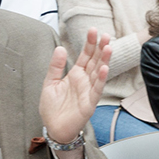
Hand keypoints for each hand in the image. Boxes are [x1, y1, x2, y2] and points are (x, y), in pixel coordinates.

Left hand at [37, 28, 110, 144]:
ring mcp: (88, 91)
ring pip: (99, 73)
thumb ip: (55, 66)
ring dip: (104, 60)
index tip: (93, 31)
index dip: (89, 44)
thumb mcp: (50, 83)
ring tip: (108, 47)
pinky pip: (97, 90)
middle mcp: (84, 81)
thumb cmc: (52, 108)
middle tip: (104, 35)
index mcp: (75, 75)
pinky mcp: (90, 103)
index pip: (85, 56)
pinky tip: (105, 68)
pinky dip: (101, 79)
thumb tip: (60, 48)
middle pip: (95, 61)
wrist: (53, 128)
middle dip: (100, 48)